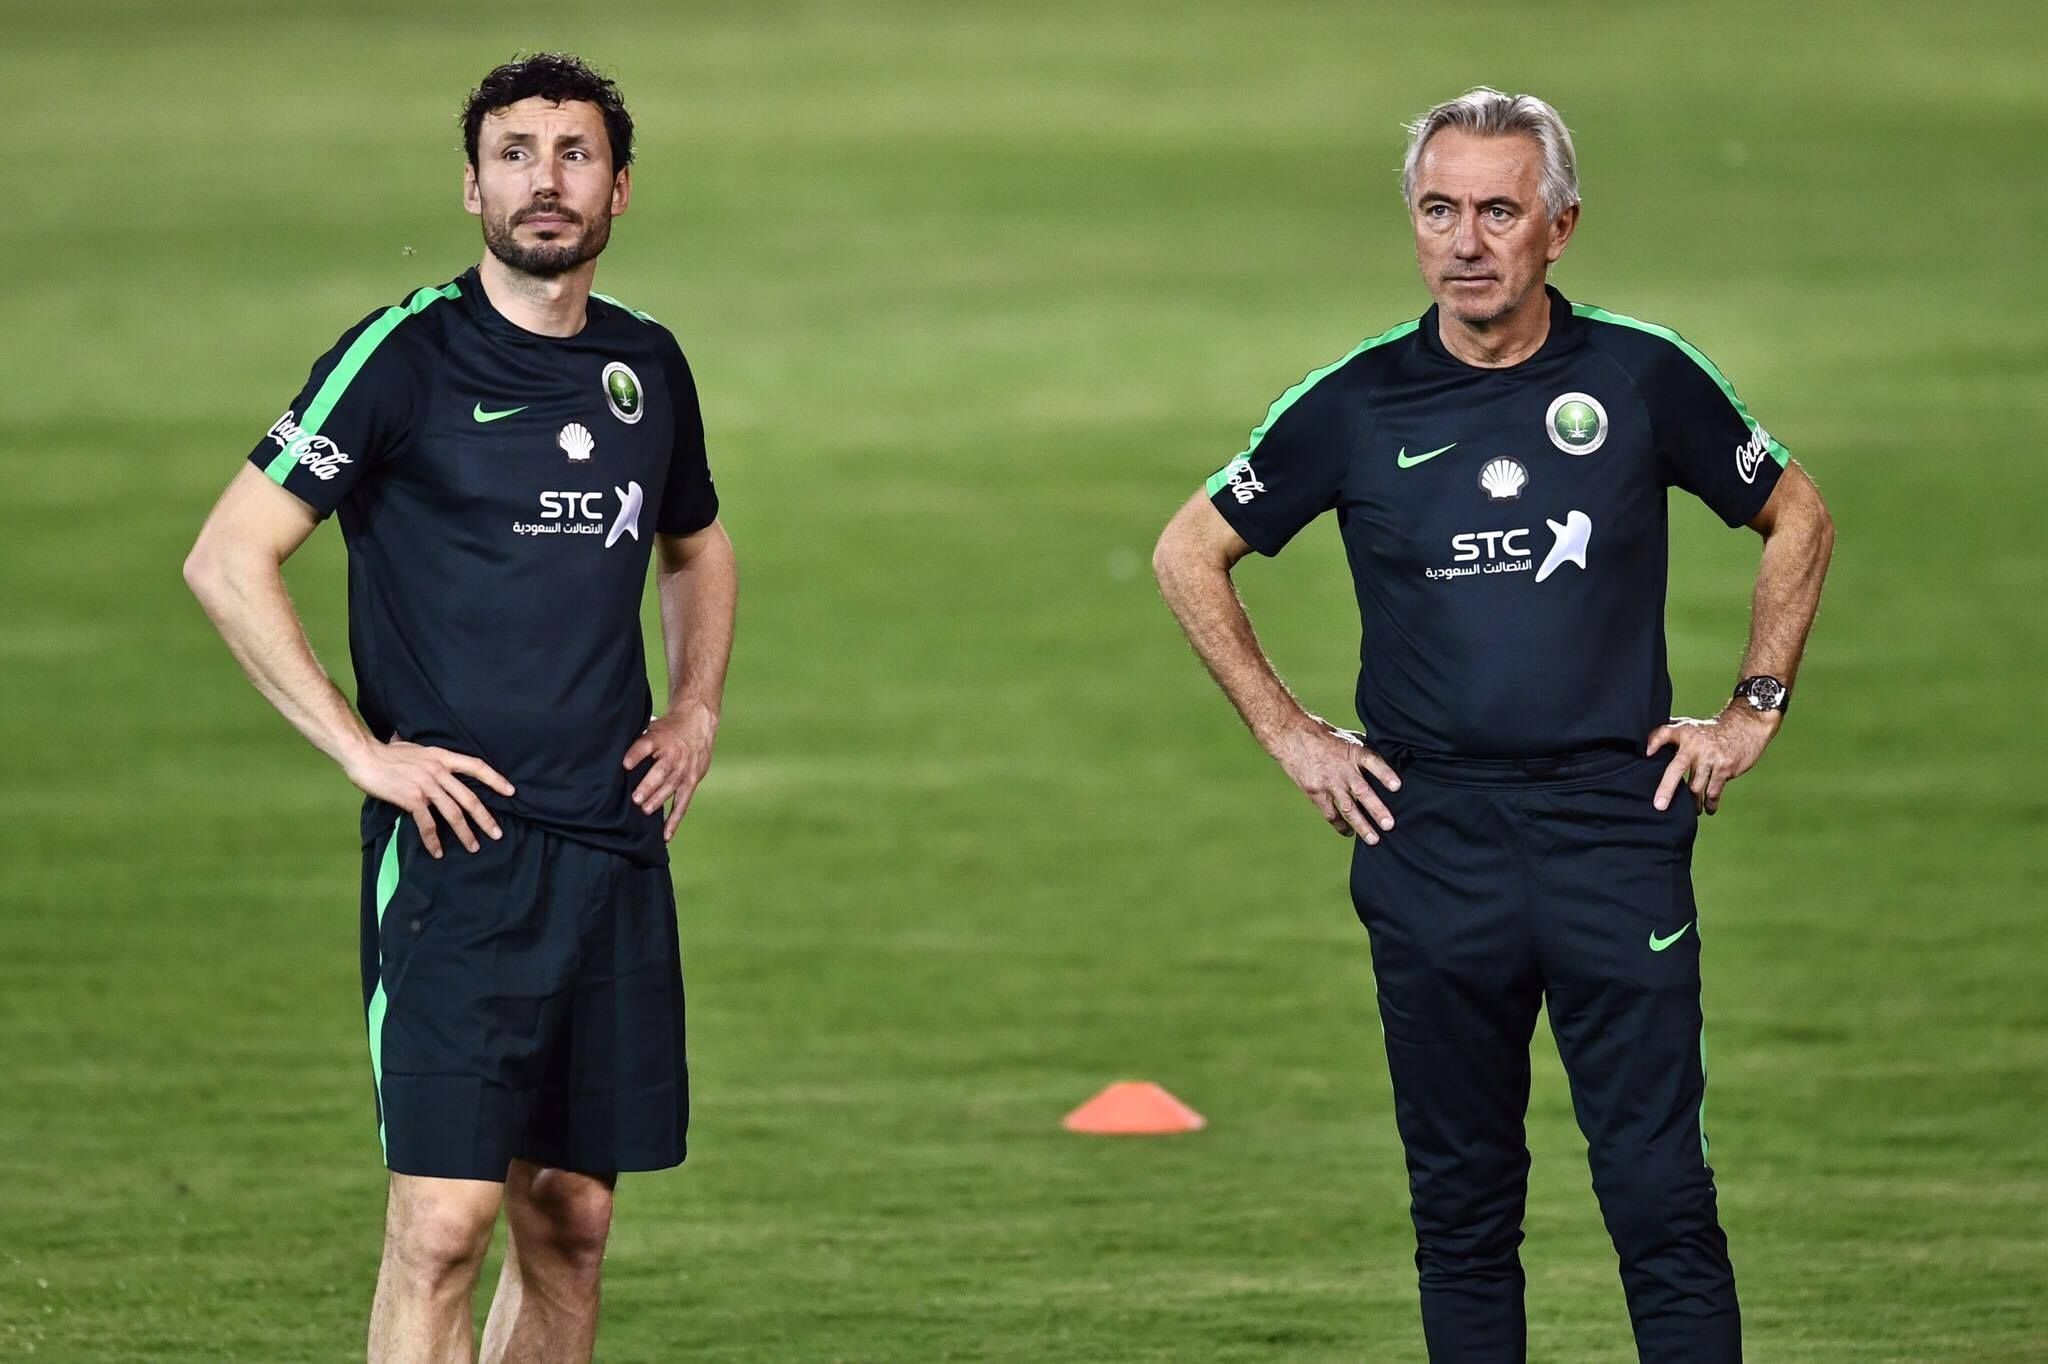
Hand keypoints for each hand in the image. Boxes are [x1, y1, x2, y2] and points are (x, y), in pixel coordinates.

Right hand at [343, 738, 514, 858]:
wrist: (363, 755)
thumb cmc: (386, 753)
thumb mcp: (416, 748)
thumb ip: (431, 758)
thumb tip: (437, 762)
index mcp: (442, 757)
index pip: (476, 766)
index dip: (495, 779)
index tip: (511, 792)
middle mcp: (438, 770)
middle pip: (469, 797)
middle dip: (485, 818)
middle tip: (497, 834)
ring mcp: (426, 785)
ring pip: (453, 813)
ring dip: (465, 833)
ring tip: (474, 847)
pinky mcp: (411, 799)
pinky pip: (428, 824)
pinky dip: (434, 840)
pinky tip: (438, 851)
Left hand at [623, 702, 717, 840]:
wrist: (698, 724)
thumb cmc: (667, 730)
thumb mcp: (652, 728)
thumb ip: (636, 743)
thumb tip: (606, 755)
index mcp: (659, 739)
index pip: (646, 746)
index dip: (636, 755)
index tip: (625, 765)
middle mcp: (673, 755)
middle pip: (661, 771)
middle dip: (649, 786)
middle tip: (636, 798)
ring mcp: (684, 770)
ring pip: (671, 787)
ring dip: (659, 800)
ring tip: (645, 810)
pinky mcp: (691, 782)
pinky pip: (683, 803)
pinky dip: (674, 820)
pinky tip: (665, 834)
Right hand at [1269, 720, 1402, 842]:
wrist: (1292, 736)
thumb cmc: (1324, 736)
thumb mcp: (1348, 738)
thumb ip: (1364, 752)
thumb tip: (1387, 759)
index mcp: (1354, 752)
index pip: (1373, 762)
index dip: (1385, 774)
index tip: (1397, 787)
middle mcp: (1343, 769)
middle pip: (1363, 791)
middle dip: (1377, 809)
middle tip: (1389, 825)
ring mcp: (1329, 782)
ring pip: (1348, 808)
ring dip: (1362, 825)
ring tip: (1374, 840)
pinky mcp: (1315, 792)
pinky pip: (1330, 813)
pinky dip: (1340, 825)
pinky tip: (1349, 832)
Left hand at [1646, 706, 1779, 814]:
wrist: (1745, 725)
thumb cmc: (1709, 730)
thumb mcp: (1688, 726)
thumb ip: (1669, 735)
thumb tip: (1645, 747)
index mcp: (1684, 732)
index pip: (1665, 733)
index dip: (1654, 742)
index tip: (1645, 753)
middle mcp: (1695, 745)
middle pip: (1677, 768)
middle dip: (1667, 788)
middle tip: (1659, 806)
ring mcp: (1711, 758)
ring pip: (1696, 786)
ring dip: (1691, 802)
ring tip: (1690, 810)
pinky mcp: (1725, 768)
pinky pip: (1714, 791)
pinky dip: (1710, 803)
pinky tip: (1708, 809)